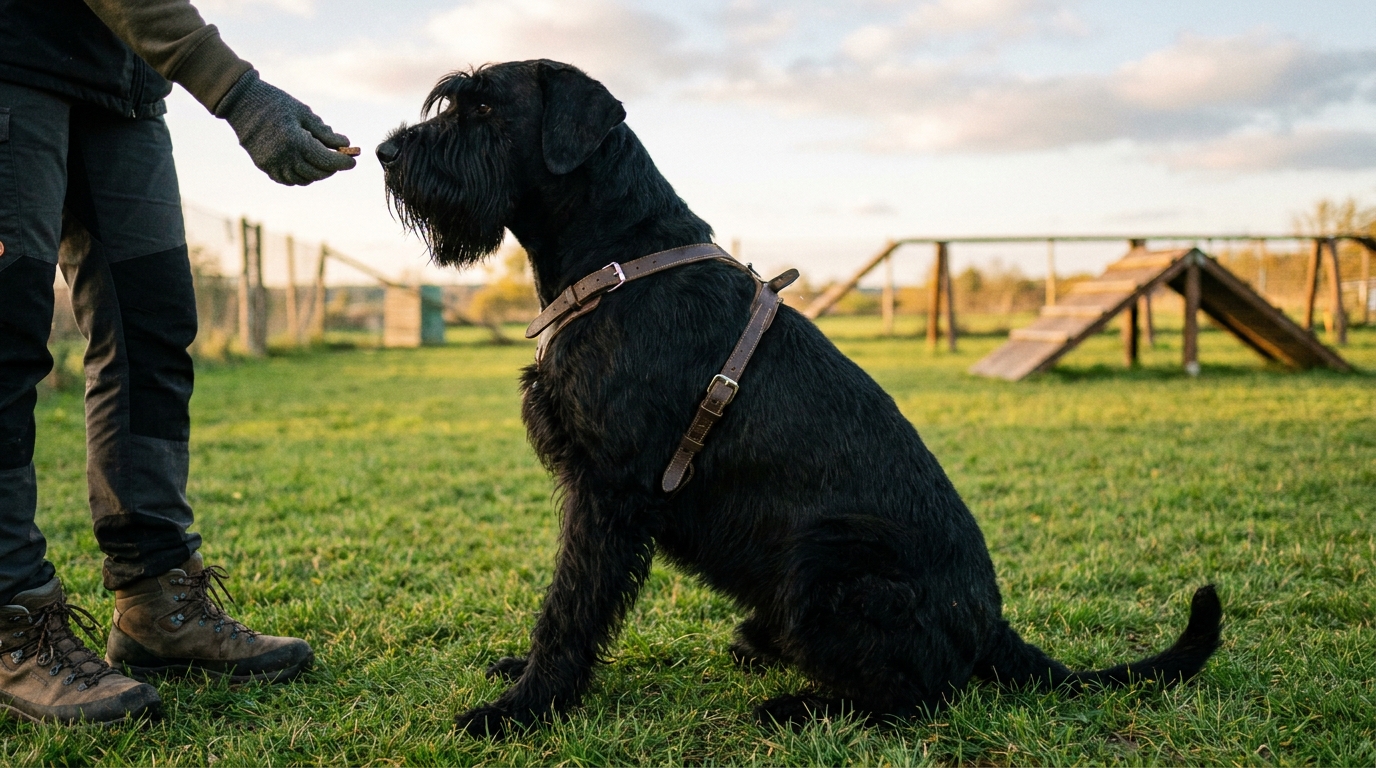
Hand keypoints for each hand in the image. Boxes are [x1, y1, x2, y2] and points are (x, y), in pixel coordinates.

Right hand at [215, 70, 355, 185]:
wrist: (240, 102)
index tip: (353, 161)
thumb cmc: (275, 103)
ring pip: (303, 179)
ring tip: (323, 161)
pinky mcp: (263, 166)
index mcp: (295, 141)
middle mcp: (283, 157)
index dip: (343, 163)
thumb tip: (345, 145)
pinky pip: (287, 180)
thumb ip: (324, 132)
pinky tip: (305, 165)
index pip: (326, 160)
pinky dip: (300, 176)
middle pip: (317, 172)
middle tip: (340, 159)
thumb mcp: (303, 113)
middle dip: (332, 168)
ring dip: (317, 173)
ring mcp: (272, 164)